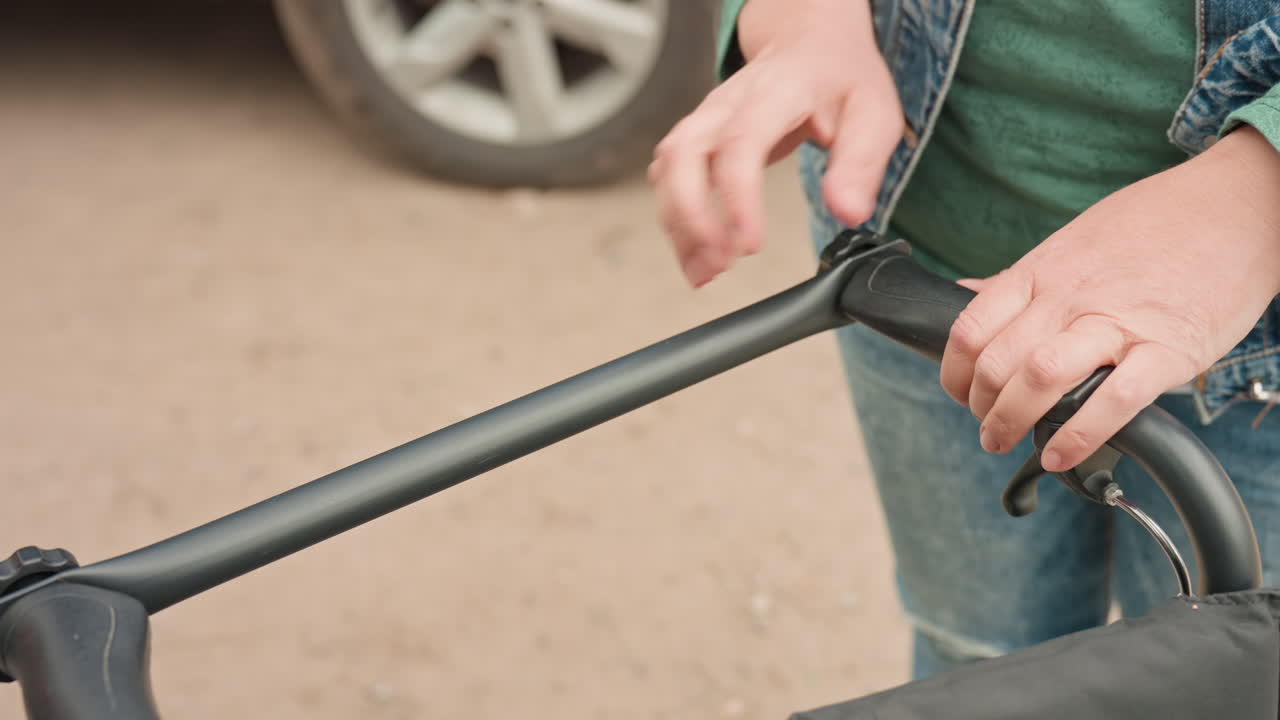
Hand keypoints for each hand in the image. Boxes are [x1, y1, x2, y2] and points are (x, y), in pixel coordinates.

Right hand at [648, 0, 901, 286]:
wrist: (810, 42)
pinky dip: (677, 220)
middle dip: (692, 216)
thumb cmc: (840, 78)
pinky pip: (670, 179)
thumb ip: (861, 164)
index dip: (738, 198)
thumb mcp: (874, 113)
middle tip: (718, 263)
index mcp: (776, 93)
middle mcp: (728, 103)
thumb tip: (848, 213)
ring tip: (705, 271)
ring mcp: (706, 119)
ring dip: (680, 225)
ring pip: (669, 169)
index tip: (749, 246)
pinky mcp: (697, 138)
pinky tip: (697, 254)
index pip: (741, 142)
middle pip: (684, 154)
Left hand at [941, 126, 1279, 471]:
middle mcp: (1070, 298)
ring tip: (1007, 441)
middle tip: (987, 428)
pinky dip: (1078, 436)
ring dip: (1012, 422)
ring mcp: (1118, 323)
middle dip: (980, 408)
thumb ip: (1020, 278)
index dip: (954, 373)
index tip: (960, 394)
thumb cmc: (1152, 225)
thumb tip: (965, 292)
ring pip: (1039, 379)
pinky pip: (1113, 402)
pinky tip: (1061, 454)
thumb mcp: (1071, 241)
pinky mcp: (1168, 350)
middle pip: (997, 363)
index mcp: (1041, 272)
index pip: (969, 329)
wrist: (1237, 205)